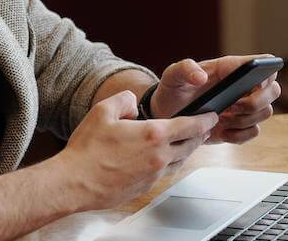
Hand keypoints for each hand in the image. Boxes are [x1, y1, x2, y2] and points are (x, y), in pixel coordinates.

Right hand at [56, 90, 217, 210]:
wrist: (75, 183)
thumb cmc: (87, 150)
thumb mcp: (103, 111)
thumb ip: (123, 100)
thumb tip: (132, 102)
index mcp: (152, 135)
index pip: (189, 126)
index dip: (204, 120)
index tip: (212, 116)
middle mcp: (158, 156)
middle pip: (190, 145)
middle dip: (199, 135)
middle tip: (204, 129)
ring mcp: (153, 175)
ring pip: (179, 161)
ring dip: (186, 151)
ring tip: (186, 143)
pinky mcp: (144, 188)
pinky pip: (164, 173)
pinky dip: (169, 164)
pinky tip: (162, 159)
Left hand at [149, 55, 280, 143]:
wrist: (168, 115)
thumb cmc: (173, 89)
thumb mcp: (173, 75)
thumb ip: (185, 69)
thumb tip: (201, 77)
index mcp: (230, 68)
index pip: (262, 62)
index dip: (268, 71)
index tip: (257, 83)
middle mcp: (243, 87)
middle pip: (273, 90)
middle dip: (257, 101)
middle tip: (233, 106)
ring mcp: (242, 108)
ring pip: (266, 112)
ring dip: (246, 119)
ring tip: (222, 118)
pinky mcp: (238, 126)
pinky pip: (253, 132)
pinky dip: (240, 135)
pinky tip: (221, 132)